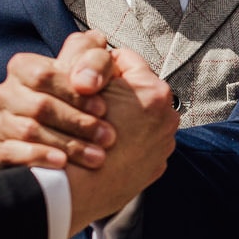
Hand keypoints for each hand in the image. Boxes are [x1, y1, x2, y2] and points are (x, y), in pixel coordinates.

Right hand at [0, 32, 117, 170]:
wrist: (78, 141)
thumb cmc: (86, 99)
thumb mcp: (95, 71)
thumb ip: (95, 60)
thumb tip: (85, 82)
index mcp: (22, 67)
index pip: (43, 75)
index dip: (74, 92)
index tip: (104, 108)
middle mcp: (6, 93)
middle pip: (38, 106)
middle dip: (78, 122)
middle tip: (108, 136)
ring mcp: (0, 123)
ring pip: (28, 131)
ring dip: (67, 144)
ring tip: (97, 156)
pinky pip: (10, 154)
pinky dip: (38, 157)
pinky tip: (63, 163)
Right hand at [61, 50, 177, 231]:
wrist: (71, 192)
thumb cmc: (71, 134)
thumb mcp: (77, 85)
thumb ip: (90, 62)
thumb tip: (95, 47)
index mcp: (153, 93)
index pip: (124, 58)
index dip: (97, 64)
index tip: (82, 76)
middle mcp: (167, 118)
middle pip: (134, 90)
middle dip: (112, 93)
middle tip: (90, 101)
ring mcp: (163, 147)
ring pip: (138, 119)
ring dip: (118, 120)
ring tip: (95, 128)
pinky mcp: (154, 170)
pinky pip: (140, 147)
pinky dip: (124, 146)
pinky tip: (101, 149)